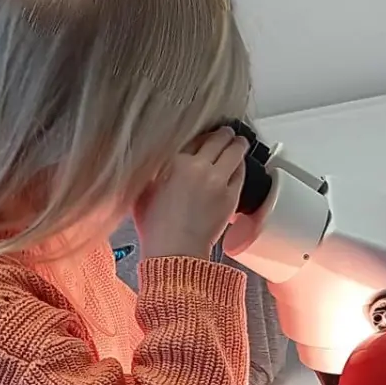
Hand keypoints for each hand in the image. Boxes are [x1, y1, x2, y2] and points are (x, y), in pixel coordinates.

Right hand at [136, 127, 248, 259]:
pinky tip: (239, 165)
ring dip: (237, 144)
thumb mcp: (144, 191)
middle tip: (225, 133)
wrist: (174, 251)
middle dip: (223, 134)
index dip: (201, 135)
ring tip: (238, 143)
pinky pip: (241, 172)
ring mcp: (217, 180)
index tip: (203, 137)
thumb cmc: (156, 228)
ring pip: (235, 151)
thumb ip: (154, 172)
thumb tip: (158, 165)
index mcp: (174, 162)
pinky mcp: (231, 195)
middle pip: (218, 139)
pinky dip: (240, 166)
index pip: (194, 138)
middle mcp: (198, 166)